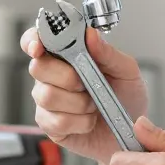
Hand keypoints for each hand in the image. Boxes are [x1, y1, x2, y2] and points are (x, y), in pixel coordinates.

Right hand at [20, 25, 148, 164]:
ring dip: (78, 102)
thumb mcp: (127, 71)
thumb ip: (108, 52)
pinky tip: (89, 121)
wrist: (131, 130)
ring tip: (94, 105)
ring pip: (47, 96)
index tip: (38, 47)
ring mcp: (47, 101)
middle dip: (67, 77)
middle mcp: (51, 76)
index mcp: (66, 55)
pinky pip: (57, 121)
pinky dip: (80, 122)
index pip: (36, 40)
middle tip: (87, 84)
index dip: (32, 41)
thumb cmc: (127, 97)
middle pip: (38, 68)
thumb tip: (90, 33)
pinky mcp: (50, 125)